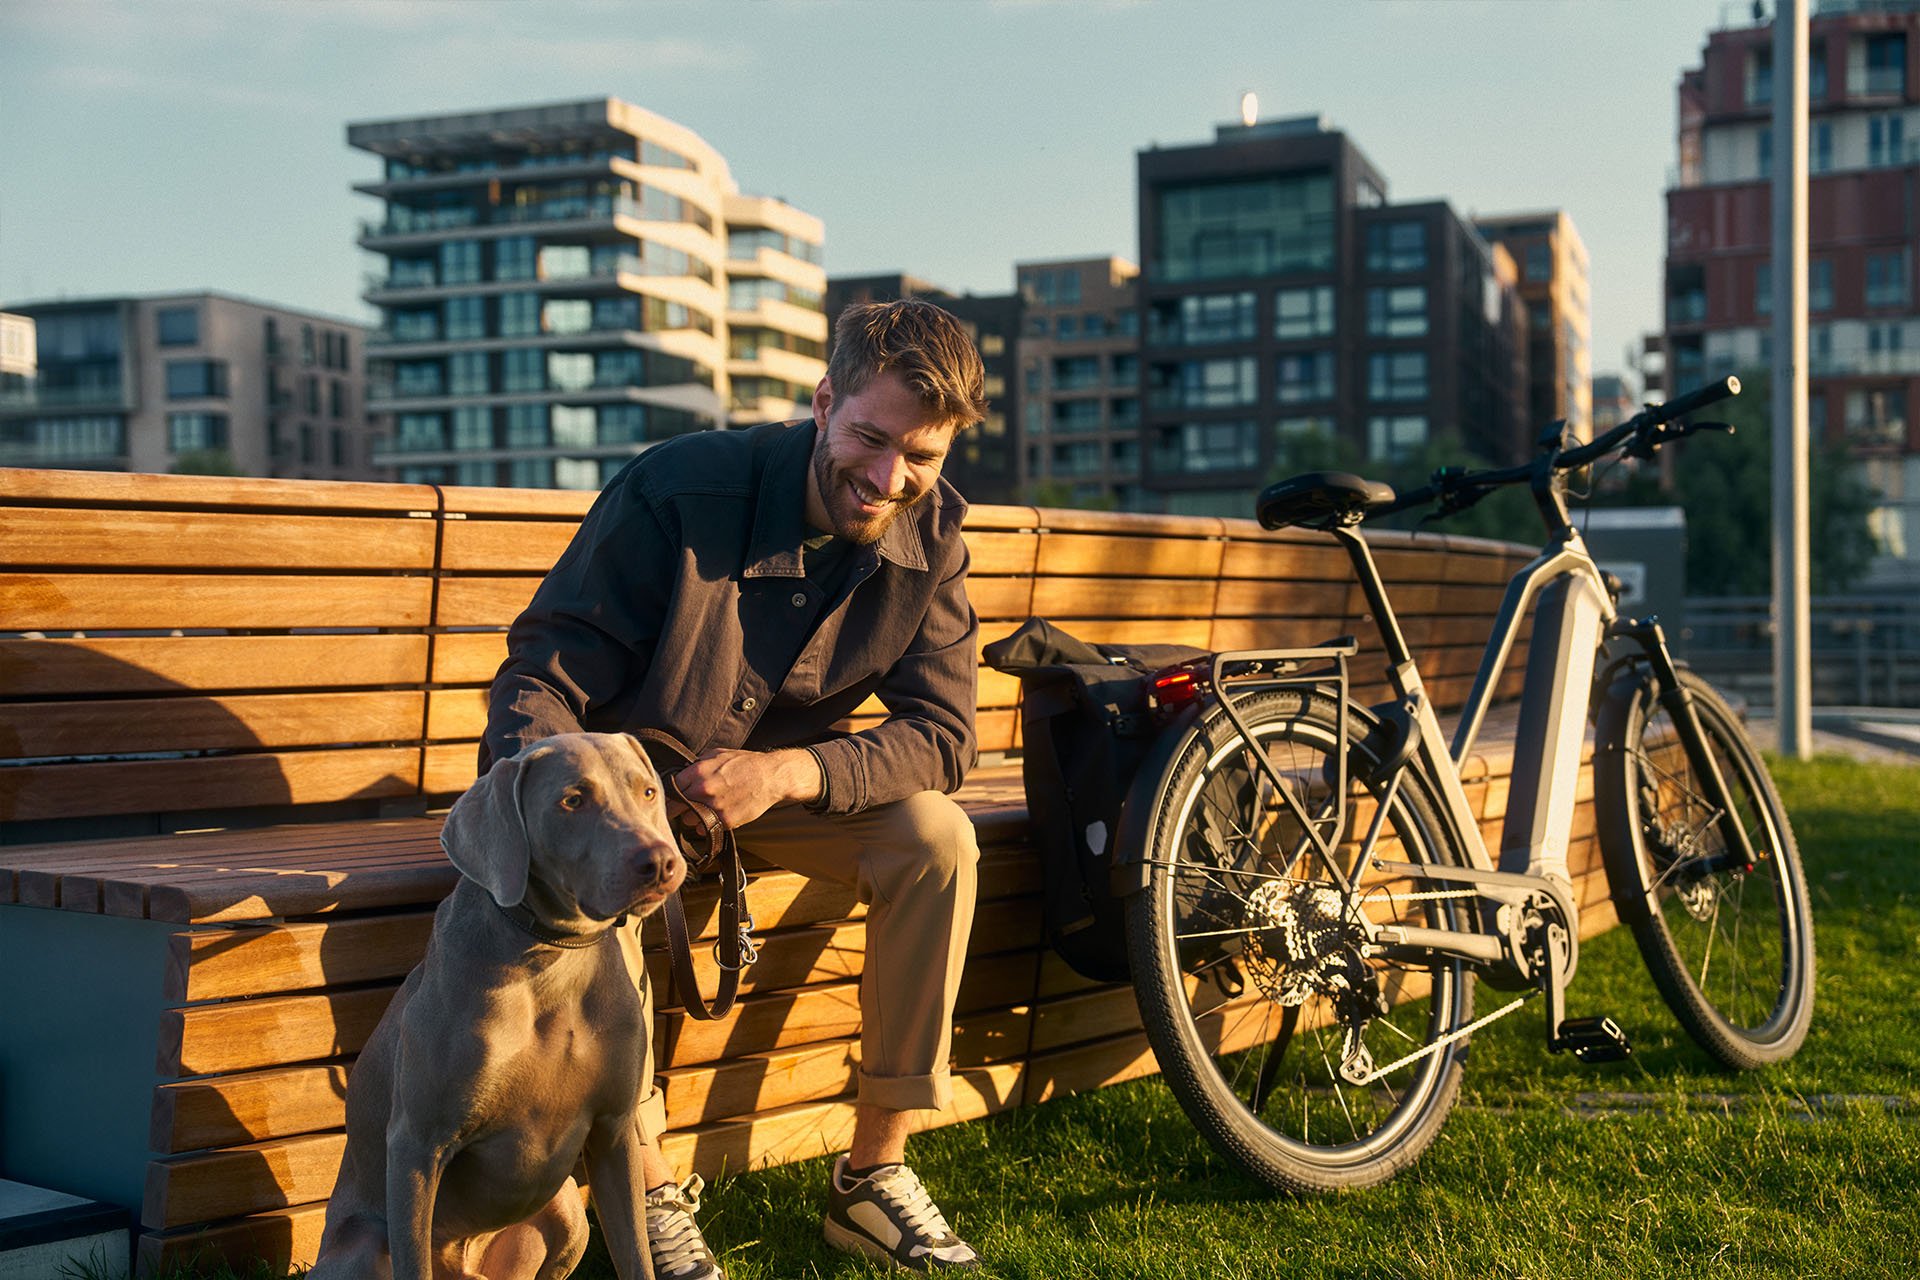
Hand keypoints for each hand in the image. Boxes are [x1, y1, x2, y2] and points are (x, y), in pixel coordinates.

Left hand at [674, 748, 820, 828]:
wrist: (770, 777)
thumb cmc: (746, 764)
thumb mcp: (718, 754)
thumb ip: (697, 764)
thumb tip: (682, 773)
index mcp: (699, 771)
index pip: (671, 787)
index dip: (672, 792)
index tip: (673, 796)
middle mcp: (703, 789)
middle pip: (675, 806)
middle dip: (677, 806)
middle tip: (682, 806)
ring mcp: (714, 807)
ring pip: (687, 820)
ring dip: (691, 816)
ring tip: (702, 810)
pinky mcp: (725, 821)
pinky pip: (704, 829)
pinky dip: (706, 825)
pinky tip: (714, 816)